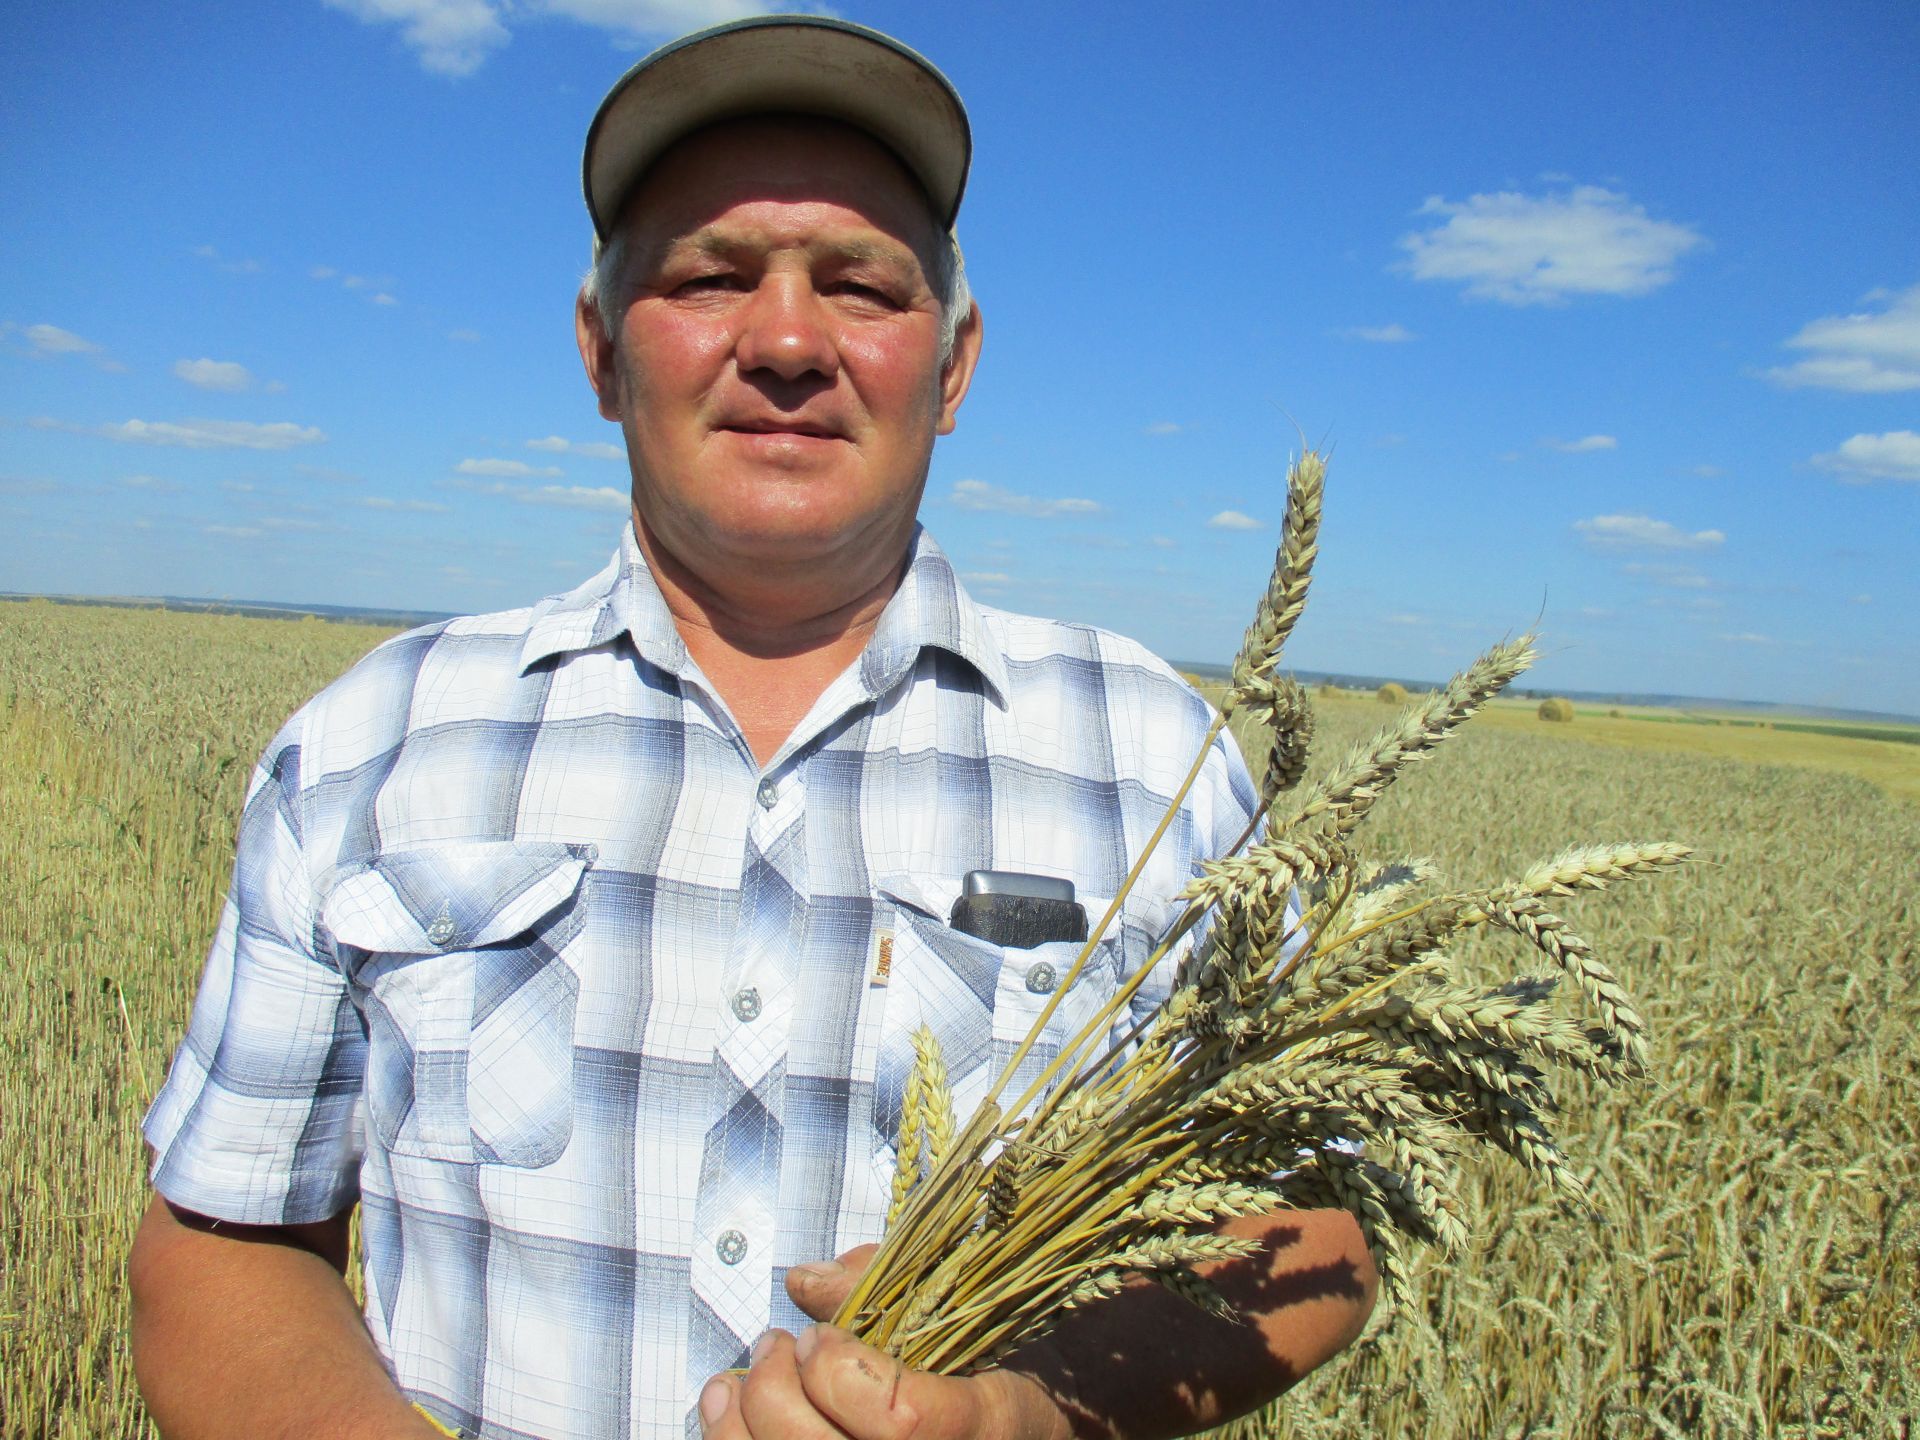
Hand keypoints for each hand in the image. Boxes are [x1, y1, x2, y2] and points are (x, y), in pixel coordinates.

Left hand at [696, 1247, 1069, 1439]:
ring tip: (732, 1384)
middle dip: (773, 1390)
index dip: (839, 1371)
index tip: (819, 1335)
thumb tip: (805, 1281)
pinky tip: (726, 1417)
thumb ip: (887, 1287)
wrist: (1018, 1434)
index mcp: (983, 1427)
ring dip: (735, 1427)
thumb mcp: (968, 1319)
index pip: (899, 1421)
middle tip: (773, 1344)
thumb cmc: (992, 1371)